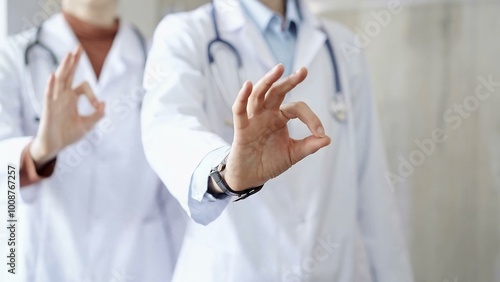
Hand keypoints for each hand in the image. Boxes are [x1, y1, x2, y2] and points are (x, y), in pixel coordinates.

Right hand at [30, 46, 104, 168]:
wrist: (55, 146)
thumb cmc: (69, 134)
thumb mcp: (88, 125)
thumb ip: (97, 115)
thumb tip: (104, 104)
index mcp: (72, 97)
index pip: (84, 86)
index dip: (93, 94)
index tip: (97, 106)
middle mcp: (63, 95)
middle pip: (68, 74)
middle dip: (73, 61)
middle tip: (78, 47)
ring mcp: (55, 100)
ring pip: (59, 80)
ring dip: (64, 68)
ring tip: (69, 55)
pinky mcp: (48, 108)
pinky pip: (48, 94)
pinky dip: (51, 85)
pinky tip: (53, 76)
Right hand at [221, 64, 330, 191]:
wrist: (250, 178)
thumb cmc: (269, 162)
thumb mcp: (292, 154)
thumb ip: (308, 146)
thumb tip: (327, 139)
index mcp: (280, 118)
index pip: (297, 108)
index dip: (311, 118)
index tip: (320, 132)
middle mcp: (266, 114)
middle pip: (277, 92)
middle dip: (289, 81)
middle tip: (303, 71)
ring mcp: (253, 119)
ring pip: (259, 95)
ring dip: (268, 81)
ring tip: (279, 69)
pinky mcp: (241, 129)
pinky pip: (239, 111)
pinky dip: (242, 98)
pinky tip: (248, 85)